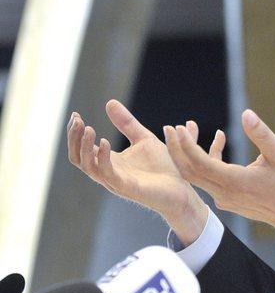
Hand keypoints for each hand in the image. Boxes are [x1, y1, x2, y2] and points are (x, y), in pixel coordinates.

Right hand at [67, 100, 207, 242]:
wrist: (183, 190)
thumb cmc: (163, 167)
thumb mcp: (144, 139)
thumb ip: (127, 123)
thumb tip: (109, 102)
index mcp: (110, 161)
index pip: (82, 148)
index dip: (76, 132)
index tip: (76, 114)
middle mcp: (108, 172)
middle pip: (78, 157)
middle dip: (74, 138)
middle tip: (77, 120)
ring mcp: (116, 181)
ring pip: (87, 166)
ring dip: (84, 147)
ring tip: (88, 128)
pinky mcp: (128, 187)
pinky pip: (107, 174)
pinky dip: (102, 158)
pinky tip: (105, 142)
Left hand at [164, 109, 274, 246]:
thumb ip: (261, 134)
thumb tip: (246, 114)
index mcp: (234, 182)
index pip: (200, 163)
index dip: (186, 145)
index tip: (178, 128)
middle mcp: (224, 193)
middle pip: (190, 171)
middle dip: (177, 149)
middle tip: (170, 128)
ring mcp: (224, 199)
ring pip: (197, 176)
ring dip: (189, 154)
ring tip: (187, 129)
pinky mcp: (227, 200)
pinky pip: (209, 179)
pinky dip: (207, 160)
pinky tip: (219, 140)